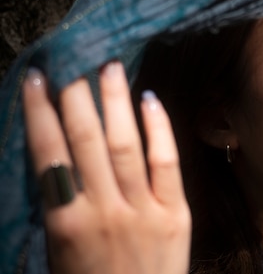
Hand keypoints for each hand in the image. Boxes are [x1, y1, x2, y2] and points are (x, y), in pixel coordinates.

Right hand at [23, 62, 190, 273]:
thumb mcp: (58, 250)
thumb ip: (58, 204)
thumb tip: (54, 153)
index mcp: (65, 222)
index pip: (49, 154)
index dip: (41, 113)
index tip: (39, 79)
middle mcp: (103, 210)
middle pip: (87, 141)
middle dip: (77, 96)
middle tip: (75, 58)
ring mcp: (143, 210)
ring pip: (125, 145)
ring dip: (116, 103)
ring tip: (109, 66)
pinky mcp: (176, 214)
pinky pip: (166, 163)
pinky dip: (159, 130)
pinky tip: (150, 99)